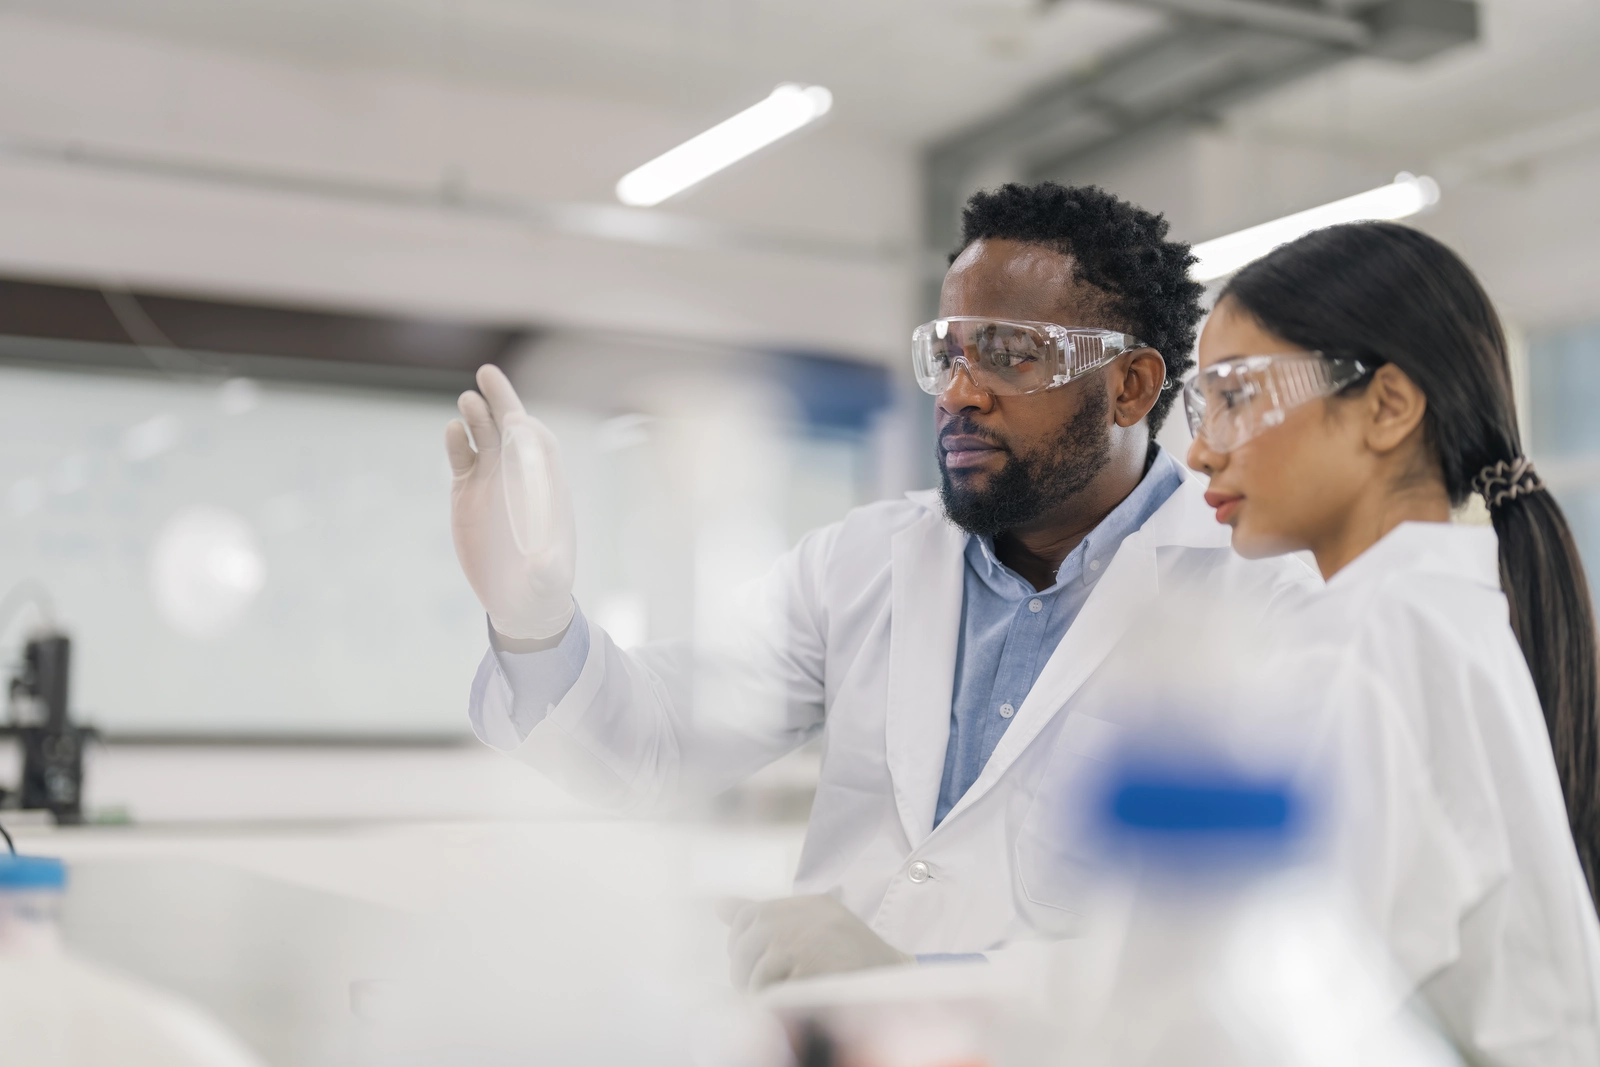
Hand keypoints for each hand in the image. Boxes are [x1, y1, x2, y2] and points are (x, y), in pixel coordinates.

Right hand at [445, 365, 576, 640]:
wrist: (519, 597)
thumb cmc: (542, 584)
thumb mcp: (548, 580)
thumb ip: (546, 570)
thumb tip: (542, 565)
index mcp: (545, 485)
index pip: (541, 445)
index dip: (530, 429)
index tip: (519, 419)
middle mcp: (518, 475)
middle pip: (511, 427)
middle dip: (502, 400)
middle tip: (487, 373)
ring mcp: (491, 479)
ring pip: (484, 436)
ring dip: (477, 417)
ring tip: (467, 401)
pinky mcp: (467, 490)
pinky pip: (462, 458)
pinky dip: (457, 443)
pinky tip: (453, 430)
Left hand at [718, 895, 913, 990]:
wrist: (897, 986)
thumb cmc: (854, 962)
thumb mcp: (816, 928)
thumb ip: (767, 916)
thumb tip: (718, 905)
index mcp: (810, 904)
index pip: (751, 916)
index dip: (742, 945)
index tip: (750, 967)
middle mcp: (807, 916)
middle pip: (748, 942)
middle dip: (744, 972)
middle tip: (755, 992)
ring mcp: (808, 940)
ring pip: (755, 967)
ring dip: (755, 991)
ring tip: (769, 1003)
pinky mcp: (809, 967)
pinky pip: (769, 987)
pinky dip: (768, 1002)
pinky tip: (782, 1006)